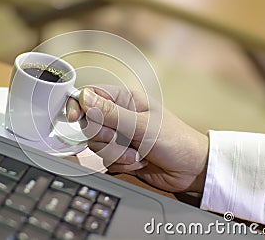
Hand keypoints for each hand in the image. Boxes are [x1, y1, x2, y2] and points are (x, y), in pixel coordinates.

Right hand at [67, 86, 208, 192]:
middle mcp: (119, 117)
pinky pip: (106, 160)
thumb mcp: (142, 125)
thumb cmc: (175, 139)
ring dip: (115, 152)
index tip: (73, 118)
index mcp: (125, 100)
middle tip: (120, 138)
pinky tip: (139, 162)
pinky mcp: (120, 155)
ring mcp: (119, 136)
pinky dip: (121, 164)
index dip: (78, 105)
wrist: (191, 169)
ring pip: (96, 144)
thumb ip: (111, 113)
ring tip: (136, 153)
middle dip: (103, 135)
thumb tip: (84, 97)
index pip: (90, 95)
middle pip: (89, 123)